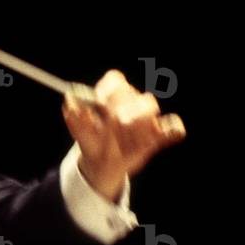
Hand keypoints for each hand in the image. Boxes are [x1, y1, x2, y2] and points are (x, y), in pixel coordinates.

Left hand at [62, 69, 185, 201]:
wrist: (102, 163)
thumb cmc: (91, 140)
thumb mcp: (79, 130)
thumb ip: (74, 115)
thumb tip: (70, 99)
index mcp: (110, 96)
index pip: (115, 81)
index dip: (109, 90)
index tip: (100, 102)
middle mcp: (130, 102)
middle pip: (134, 94)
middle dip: (124, 109)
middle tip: (116, 124)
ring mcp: (146, 118)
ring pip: (150, 108)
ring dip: (138, 125)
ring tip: (126, 142)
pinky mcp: (159, 134)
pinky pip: (173, 126)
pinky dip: (168, 131)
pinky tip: (152, 142)